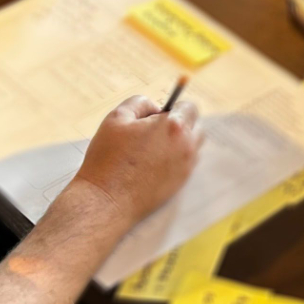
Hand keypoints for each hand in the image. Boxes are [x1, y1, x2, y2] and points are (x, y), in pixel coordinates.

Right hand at [69, 96, 203, 227]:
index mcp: (174, 126)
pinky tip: (154, 163)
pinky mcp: (182, 184)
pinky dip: (176, 160)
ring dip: (180, 142)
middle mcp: (186, 146)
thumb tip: (156, 107)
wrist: (106, 200)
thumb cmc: (108, 158)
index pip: (190, 107)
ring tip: (153, 148)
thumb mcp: (117, 118)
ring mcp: (186, 167)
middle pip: (197, 126)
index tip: (159, 114)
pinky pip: (187, 164)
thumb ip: (140, 103)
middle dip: (181, 124)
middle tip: (154, 131)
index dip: (174, 108)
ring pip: (194, 146)